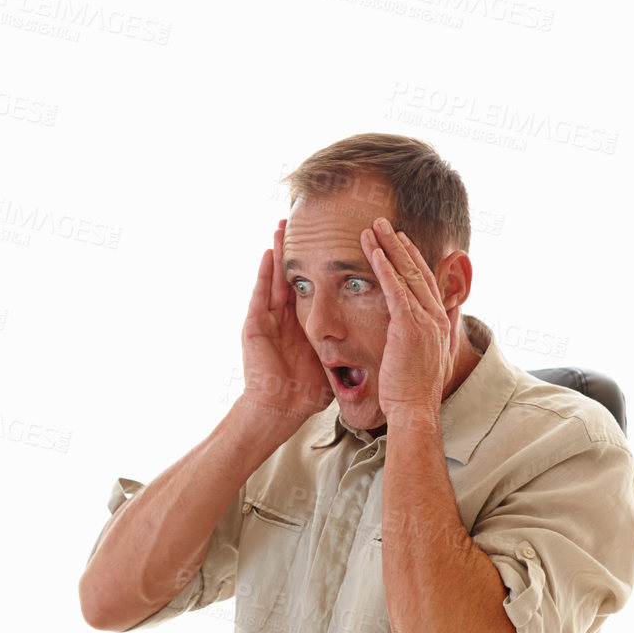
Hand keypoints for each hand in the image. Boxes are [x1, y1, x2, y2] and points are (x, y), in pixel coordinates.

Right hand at [240, 220, 334, 429]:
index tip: (329, 243)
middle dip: (295, 248)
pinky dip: (264, 273)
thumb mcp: (332, 366)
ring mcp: (267, 320)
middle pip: (290, 275)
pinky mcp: (253, 326)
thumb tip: (379, 350)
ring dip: (277, 251)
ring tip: (281, 225)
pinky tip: (270, 252)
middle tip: (299, 222)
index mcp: (300, 325)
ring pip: (274, 278)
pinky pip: (260, 293)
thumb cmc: (304, 394)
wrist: (280, 410)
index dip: (318, 265)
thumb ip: (349, 353)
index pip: (311, 288)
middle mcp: (283, 319)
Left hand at [360, 218, 459, 420]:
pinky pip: (396, 291)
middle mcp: (435, 317)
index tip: (401, 241)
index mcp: (438, 323)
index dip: (413, 259)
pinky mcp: (409, 327)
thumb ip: (427, 339)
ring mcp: (424, 320)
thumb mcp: (426, 360)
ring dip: (388, 248)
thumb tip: (430, 328)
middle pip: (417, 271)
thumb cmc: (414, 391)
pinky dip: (385, 269)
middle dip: (400, 245)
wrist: (415, 411)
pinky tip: (373, 252)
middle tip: (384, 222)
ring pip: (406, 275)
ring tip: (373, 227)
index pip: (425, 282)